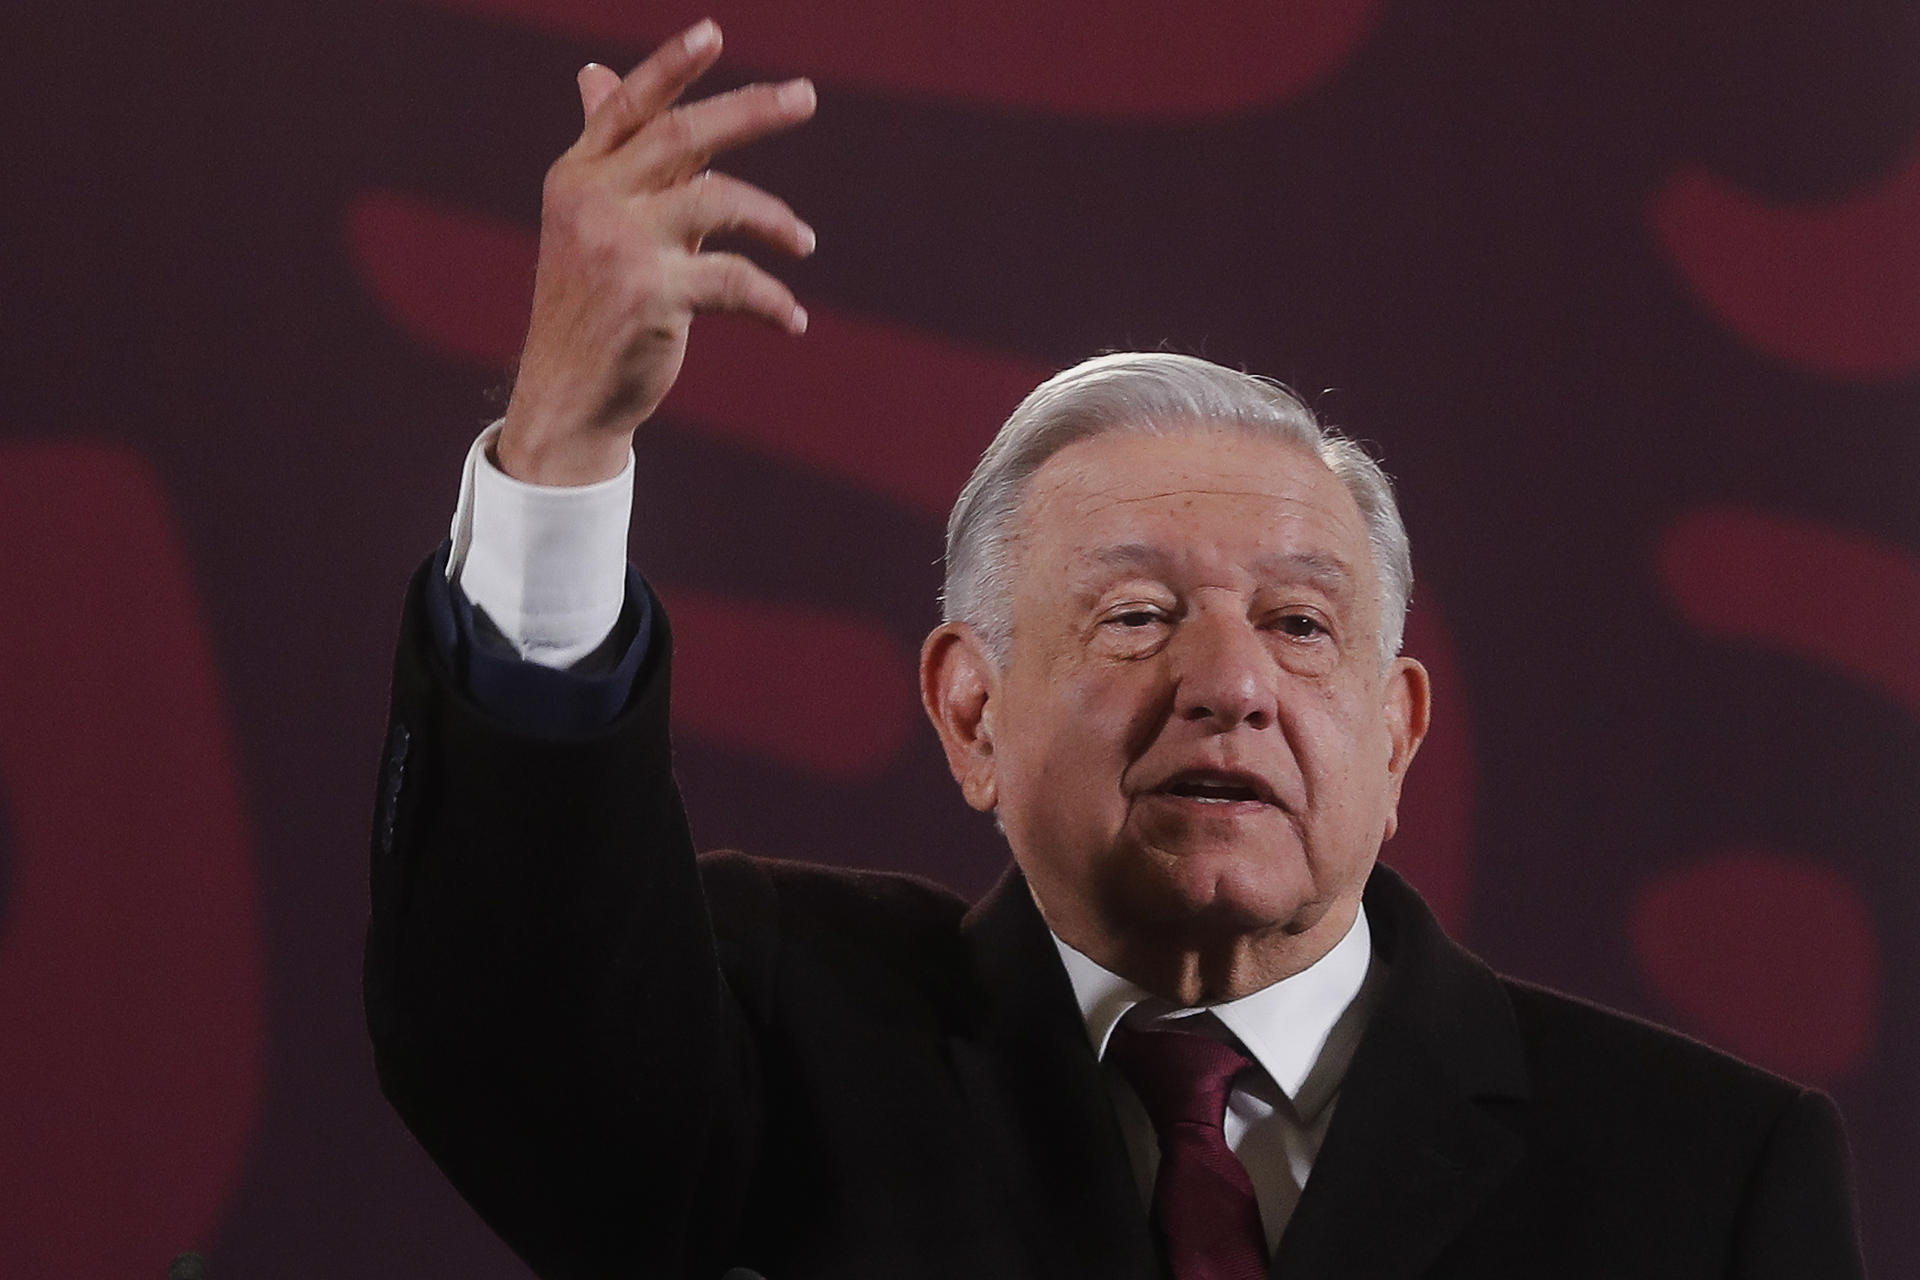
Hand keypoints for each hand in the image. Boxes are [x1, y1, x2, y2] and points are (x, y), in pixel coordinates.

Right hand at [497, 19, 816, 484]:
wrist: (566, 395)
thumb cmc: (590, 305)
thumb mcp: (589, 220)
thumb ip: (614, 154)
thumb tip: (596, 73)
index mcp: (578, 175)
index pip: (630, 106)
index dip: (672, 66)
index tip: (714, 31)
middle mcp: (595, 201)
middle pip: (683, 135)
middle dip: (751, 111)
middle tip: (807, 95)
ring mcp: (622, 247)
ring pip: (719, 201)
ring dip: (773, 219)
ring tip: (803, 242)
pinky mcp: (652, 296)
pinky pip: (736, 281)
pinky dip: (773, 300)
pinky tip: (792, 320)